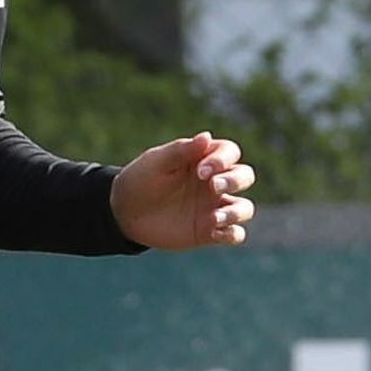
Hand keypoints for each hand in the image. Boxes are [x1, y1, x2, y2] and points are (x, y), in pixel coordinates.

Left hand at [109, 130, 255, 251]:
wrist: (124, 213)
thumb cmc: (141, 180)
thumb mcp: (156, 162)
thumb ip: (182, 151)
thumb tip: (207, 136)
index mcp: (204, 160)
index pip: (230, 152)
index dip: (222, 159)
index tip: (201, 170)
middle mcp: (214, 183)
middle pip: (245, 176)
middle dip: (235, 180)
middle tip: (212, 186)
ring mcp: (213, 208)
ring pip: (245, 208)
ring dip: (236, 211)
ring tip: (214, 218)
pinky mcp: (209, 232)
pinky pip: (234, 235)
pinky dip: (231, 234)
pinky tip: (214, 231)